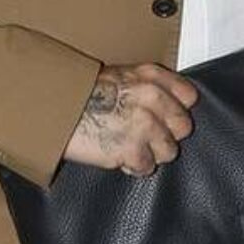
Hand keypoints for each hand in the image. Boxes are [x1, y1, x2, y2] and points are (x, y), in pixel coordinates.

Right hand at [63, 63, 198, 176]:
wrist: (55, 108)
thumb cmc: (80, 93)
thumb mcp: (120, 77)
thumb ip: (146, 88)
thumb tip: (165, 104)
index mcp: (151, 77)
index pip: (188, 96)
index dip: (177, 110)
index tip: (167, 117)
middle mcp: (152, 98)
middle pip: (183, 127)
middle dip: (166, 135)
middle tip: (146, 136)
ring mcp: (144, 124)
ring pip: (169, 151)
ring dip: (151, 153)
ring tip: (130, 147)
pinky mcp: (132, 149)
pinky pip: (146, 167)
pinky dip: (133, 166)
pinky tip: (119, 157)